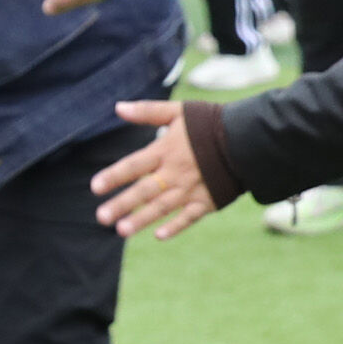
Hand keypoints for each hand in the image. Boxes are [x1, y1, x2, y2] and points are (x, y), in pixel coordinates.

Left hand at [89, 97, 218, 239]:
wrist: (248, 138)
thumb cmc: (209, 123)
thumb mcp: (178, 112)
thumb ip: (147, 111)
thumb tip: (118, 107)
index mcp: (166, 151)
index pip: (134, 165)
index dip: (114, 176)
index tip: (95, 187)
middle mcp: (176, 172)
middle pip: (144, 190)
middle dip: (122, 204)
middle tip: (101, 217)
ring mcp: (192, 189)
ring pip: (162, 207)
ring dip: (141, 219)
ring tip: (121, 231)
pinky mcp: (208, 201)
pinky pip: (189, 217)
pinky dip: (175, 226)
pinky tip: (158, 236)